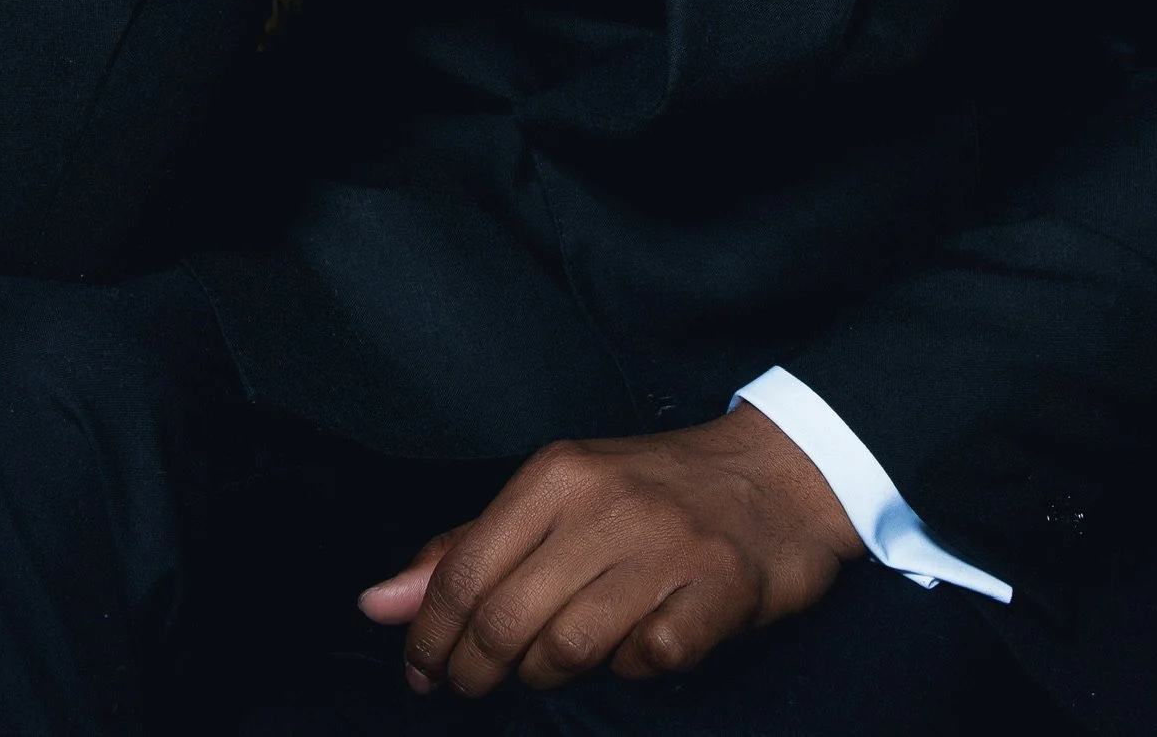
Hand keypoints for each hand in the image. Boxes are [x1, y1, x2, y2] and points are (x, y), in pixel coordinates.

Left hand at [358, 405, 862, 697]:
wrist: (779, 475)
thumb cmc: (652, 491)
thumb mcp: (558, 496)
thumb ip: (470, 547)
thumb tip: (377, 605)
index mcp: (557, 473)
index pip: (463, 570)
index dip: (429, 637)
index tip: (422, 669)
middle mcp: (606, 504)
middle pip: (504, 618)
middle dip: (475, 670)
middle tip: (474, 684)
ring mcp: (664, 548)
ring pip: (565, 648)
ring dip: (545, 674)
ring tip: (549, 663)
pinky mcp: (715, 592)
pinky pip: (644, 661)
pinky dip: (629, 669)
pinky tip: (633, 646)